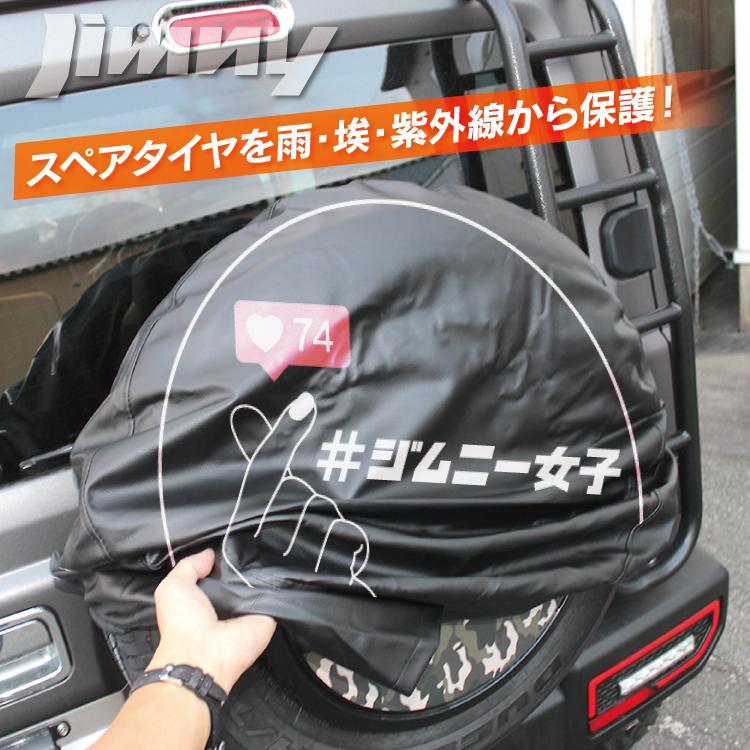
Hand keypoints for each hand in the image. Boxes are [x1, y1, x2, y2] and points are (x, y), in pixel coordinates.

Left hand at [148, 549, 275, 693]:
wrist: (202, 654)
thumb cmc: (182, 624)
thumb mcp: (173, 587)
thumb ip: (189, 566)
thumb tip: (210, 554)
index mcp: (207, 599)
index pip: (221, 574)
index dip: (224, 559)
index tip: (230, 541)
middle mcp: (230, 605)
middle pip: (243, 576)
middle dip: (245, 562)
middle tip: (248, 544)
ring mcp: (249, 610)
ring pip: (261, 582)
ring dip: (261, 570)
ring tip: (261, 554)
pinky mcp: (267, 615)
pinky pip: (276, 593)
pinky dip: (276, 582)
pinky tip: (274, 569)